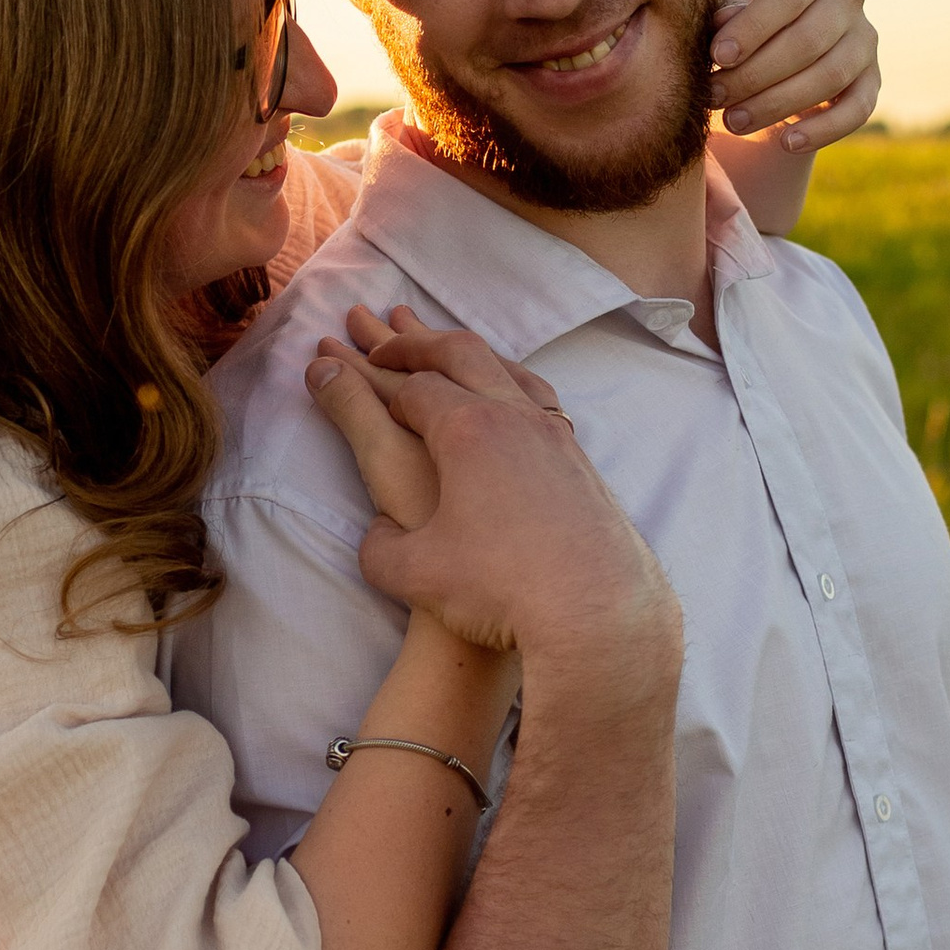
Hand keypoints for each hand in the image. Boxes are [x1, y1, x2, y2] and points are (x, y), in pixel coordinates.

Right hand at [307, 309, 674, 668]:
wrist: (596, 612)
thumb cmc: (503, 588)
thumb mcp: (415, 575)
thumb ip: (379, 549)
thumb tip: (378, 535)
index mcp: (468, 430)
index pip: (413, 387)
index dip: (375, 381)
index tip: (352, 378)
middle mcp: (514, 417)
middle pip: (462, 353)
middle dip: (418, 342)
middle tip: (386, 338)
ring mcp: (554, 435)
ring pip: (508, 369)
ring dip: (470, 356)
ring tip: (448, 354)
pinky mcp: (579, 462)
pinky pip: (539, 400)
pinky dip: (509, 384)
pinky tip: (508, 404)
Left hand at [710, 0, 878, 150]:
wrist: (775, 46)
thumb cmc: (744, 20)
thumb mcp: (729, 7)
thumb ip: (725, 10)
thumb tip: (725, 22)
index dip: (753, 26)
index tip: (718, 55)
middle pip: (808, 40)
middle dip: (755, 74)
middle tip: (714, 96)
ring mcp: (866, 39)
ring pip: (830, 76)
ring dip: (778, 103)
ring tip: (734, 121)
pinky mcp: (873, 79)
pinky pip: (857, 109)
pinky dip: (823, 130)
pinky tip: (787, 143)